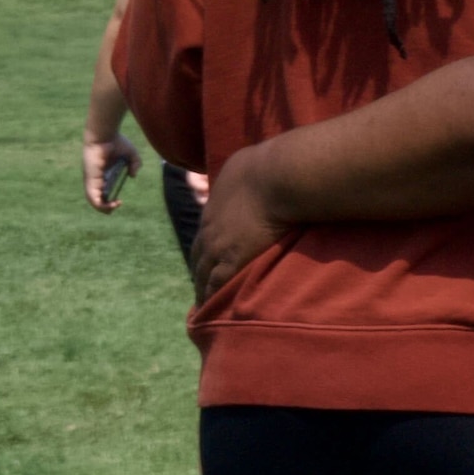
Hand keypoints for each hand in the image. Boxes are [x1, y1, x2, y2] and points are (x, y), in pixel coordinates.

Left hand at [82, 128, 137, 212]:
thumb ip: (135, 164)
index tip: (120, 200)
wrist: (104, 135)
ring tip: (115, 206)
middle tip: (117, 204)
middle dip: (106, 206)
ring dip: (104, 208)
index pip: (102, 190)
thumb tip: (132, 175)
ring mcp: (92, 179)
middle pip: (97, 197)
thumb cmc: (116, 141)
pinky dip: (101, 205)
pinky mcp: (91, 180)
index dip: (109, 198)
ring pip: (94, 201)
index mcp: (102, 172)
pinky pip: (93, 198)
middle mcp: (95, 178)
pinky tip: (112, 205)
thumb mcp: (131, 153)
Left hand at [188, 142, 290, 300]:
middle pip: (198, 256)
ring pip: (204, 273)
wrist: (275, 178)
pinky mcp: (232, 260)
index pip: (205, 234)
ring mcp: (219, 246)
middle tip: (200, 287)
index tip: (206, 260)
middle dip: (198, 272)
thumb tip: (247, 168)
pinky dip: (211, 298)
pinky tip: (212, 310)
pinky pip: (216, 285)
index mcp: (214, 208)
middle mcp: (210, 229)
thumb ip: (240, 173)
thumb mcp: (242, 164)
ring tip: (204, 305)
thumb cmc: (265, 166)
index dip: (204, 249)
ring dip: (202, 289)